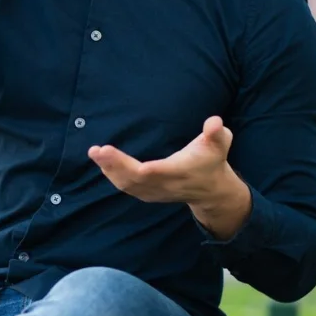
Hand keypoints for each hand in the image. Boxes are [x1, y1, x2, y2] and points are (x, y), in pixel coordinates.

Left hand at [88, 116, 234, 204]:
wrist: (212, 192)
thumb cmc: (213, 161)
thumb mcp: (220, 145)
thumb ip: (216, 133)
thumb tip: (215, 121)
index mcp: (179, 171)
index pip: (158, 172)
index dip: (142, 168)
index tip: (127, 159)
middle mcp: (165, 184)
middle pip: (136, 179)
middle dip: (115, 165)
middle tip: (97, 150)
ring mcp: (155, 192)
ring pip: (128, 185)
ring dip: (110, 170)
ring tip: (95, 153)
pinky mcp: (149, 194)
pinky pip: (128, 188)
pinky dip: (114, 177)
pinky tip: (103, 164)